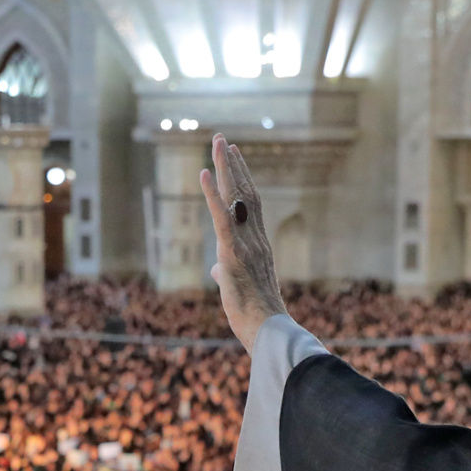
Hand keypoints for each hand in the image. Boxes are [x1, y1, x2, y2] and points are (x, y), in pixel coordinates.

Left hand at [199, 133, 285, 349]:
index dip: (244, 178)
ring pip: (238, 197)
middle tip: (223, 140)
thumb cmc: (254, 316)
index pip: (253, 204)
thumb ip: (227, 272)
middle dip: (234, 165)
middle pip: (247, 192)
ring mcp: (246, 244)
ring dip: (227, 168)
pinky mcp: (233, 253)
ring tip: (218, 143)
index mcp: (259, 245)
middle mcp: (256, 238)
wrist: (266, 331)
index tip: (236, 157)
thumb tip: (215, 270)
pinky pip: (222, 217)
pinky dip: (213, 193)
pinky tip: (204, 172)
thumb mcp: (237, 288)